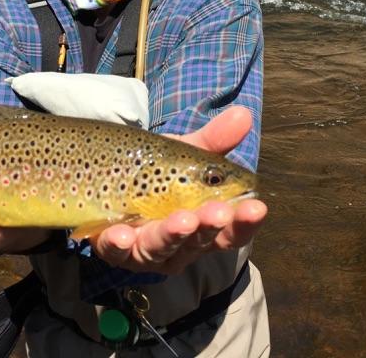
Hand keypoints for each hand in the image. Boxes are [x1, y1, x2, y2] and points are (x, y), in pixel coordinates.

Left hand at [92, 106, 267, 274]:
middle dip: (208, 227)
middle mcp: (180, 244)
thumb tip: (243, 114)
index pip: (231, 230)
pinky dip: (119, 244)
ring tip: (179, 219)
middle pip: (199, 243)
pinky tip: (122, 233)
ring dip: (170, 235)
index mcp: (204, 224)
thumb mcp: (185, 155)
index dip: (245, 221)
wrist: (108, 174)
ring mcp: (146, 249)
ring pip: (160, 249)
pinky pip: (115, 251)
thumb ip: (213, 139)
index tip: (257, 207)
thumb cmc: (156, 171)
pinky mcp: (114, 249)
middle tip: (216, 212)